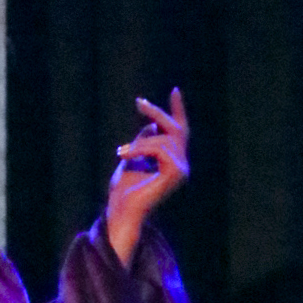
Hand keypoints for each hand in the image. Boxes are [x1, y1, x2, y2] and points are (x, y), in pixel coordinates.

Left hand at [105, 87, 189, 265]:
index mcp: (173, 162)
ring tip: (121, 152)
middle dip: (158, 113)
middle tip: (139, 103)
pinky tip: (124, 155)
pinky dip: (140, 148)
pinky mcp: (175, 174)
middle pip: (176, 130)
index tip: (174, 90)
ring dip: (139, 142)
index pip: (179, 132)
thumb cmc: (124, 192)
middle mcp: (181, 165)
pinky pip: (159, 149)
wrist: (122, 212)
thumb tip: (151, 125)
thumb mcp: (133, 159)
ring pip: (163, 139)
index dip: (177, 111)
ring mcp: (181, 170)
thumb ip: (144, 142)